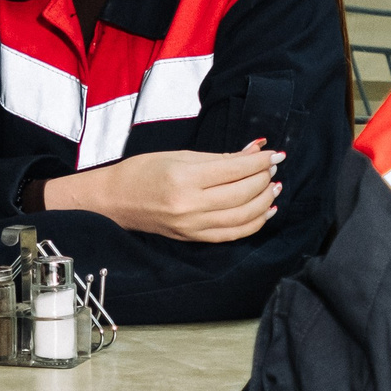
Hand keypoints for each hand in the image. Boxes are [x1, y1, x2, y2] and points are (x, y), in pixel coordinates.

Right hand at [41, 139, 282, 242]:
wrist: (114, 200)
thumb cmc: (142, 171)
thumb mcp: (179, 155)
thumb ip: (220, 157)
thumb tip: (253, 151)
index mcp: (184, 178)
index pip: (234, 170)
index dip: (260, 162)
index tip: (275, 154)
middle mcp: (190, 205)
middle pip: (242, 194)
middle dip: (264, 179)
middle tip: (274, 167)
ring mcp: (192, 226)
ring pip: (242, 217)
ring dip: (264, 201)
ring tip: (274, 186)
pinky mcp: (193, 238)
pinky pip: (232, 234)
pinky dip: (254, 223)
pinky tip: (266, 210)